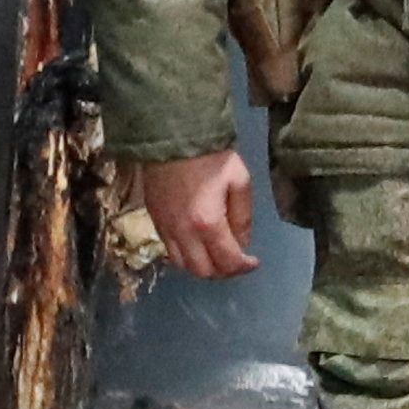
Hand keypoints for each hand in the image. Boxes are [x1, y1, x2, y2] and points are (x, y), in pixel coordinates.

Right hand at [131, 149, 258, 278]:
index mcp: (208, 222)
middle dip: (224, 271)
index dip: (244, 267)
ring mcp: (165, 229)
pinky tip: (197, 244)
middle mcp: (184, 233)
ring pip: (184, 266)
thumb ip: (242, 215)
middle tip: (236, 259)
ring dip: (204, 266)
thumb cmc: (210, 155)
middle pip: (204, 271)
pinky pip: (169, 252)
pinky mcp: (154, 221)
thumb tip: (242, 242)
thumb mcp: (239, 179)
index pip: (227, 261)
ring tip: (217, 254)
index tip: (253, 261)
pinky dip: (186, 256)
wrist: (171, 136)